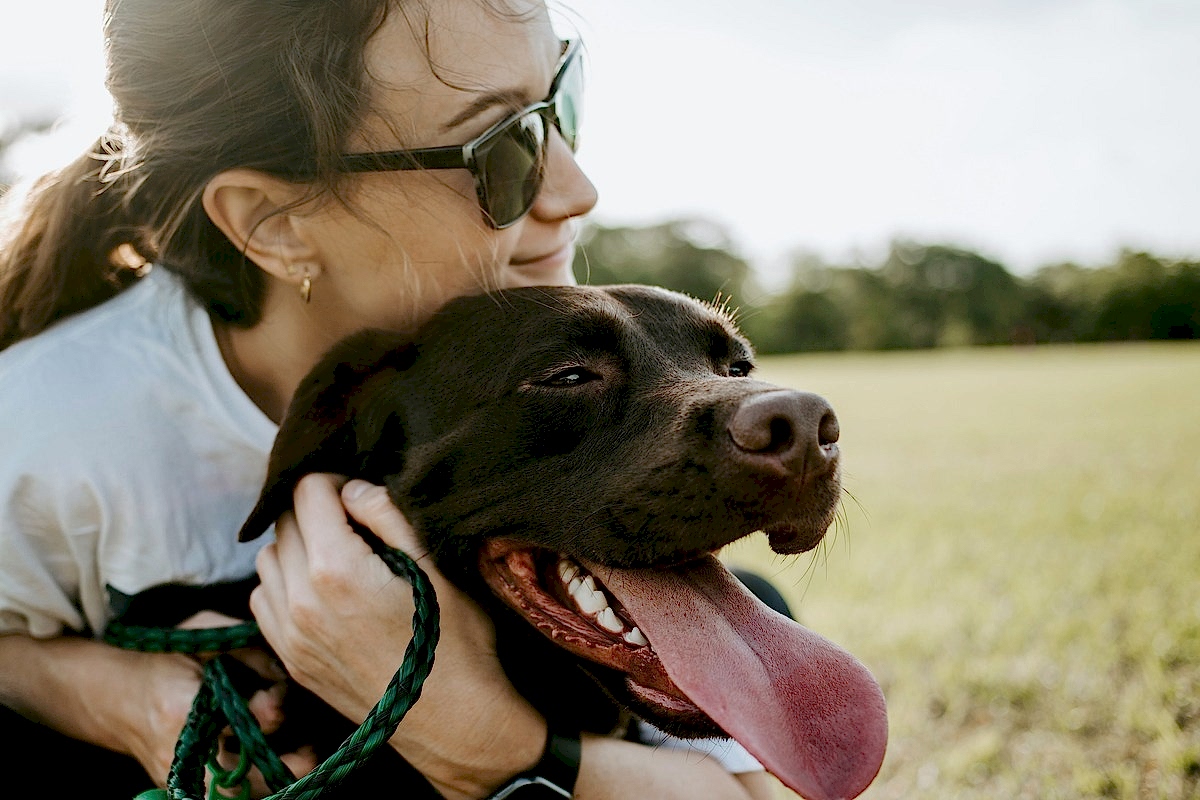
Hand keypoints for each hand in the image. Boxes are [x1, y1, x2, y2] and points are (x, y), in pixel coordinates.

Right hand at [177, 612, 319, 796]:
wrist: (115, 696)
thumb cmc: (164, 658)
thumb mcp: (201, 636)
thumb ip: (246, 649)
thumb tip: (283, 672)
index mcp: (181, 708)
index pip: (233, 719)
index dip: (264, 711)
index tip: (279, 696)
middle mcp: (180, 750)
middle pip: (234, 776)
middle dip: (276, 766)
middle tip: (308, 753)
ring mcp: (179, 773)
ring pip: (231, 793)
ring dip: (270, 782)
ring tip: (303, 761)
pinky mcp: (182, 784)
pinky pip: (222, 793)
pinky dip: (253, 784)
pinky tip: (277, 767)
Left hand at [250, 474, 544, 799]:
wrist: (452, 721)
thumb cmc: (455, 641)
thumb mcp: (434, 566)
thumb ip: (387, 515)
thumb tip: (352, 489)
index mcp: (336, 569)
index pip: (307, 491)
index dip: (336, 481)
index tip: (360, 496)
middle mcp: (301, 599)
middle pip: (284, 522)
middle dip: (315, 511)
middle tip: (354, 523)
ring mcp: (290, 634)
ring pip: (267, 559)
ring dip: (295, 546)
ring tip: (337, 555)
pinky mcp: (291, 659)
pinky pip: (264, 600)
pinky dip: (283, 583)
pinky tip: (320, 590)